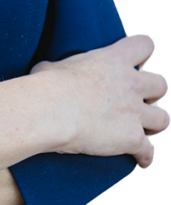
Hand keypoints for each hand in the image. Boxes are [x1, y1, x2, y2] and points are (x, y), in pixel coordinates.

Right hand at [29, 34, 169, 168]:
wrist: (49, 112)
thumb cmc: (45, 86)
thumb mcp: (52, 67)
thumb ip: (61, 68)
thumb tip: (47, 71)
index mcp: (113, 59)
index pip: (144, 44)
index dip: (142, 54)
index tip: (134, 64)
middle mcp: (131, 83)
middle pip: (161, 85)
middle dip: (152, 94)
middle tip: (137, 101)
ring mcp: (134, 112)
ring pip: (163, 119)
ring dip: (153, 125)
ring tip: (144, 130)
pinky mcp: (133, 138)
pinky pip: (149, 151)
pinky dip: (145, 156)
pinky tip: (141, 159)